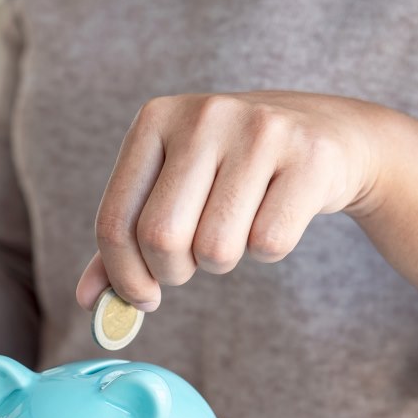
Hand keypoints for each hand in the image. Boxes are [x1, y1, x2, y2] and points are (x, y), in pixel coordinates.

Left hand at [76, 91, 381, 310]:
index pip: (115, 221)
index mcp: (155, 118)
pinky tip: (274, 216)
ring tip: (235, 231)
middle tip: (191, 265)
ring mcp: (260, 130)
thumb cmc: (231, 170)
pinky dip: (266, 250)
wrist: (329, 134)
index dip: (124, 276)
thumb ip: (125, 240)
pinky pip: (268, 244)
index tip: (142, 297)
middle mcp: (204, 116)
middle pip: (161, 238)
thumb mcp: (172, 187)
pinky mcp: (310, 157)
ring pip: (215, 248)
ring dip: (221, 262)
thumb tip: (88, 301)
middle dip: (173, 273)